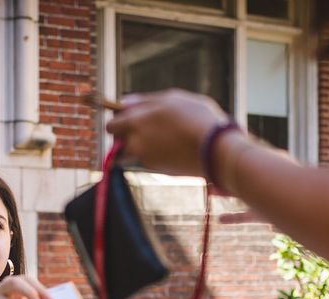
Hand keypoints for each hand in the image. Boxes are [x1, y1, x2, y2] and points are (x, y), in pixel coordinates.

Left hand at [106, 89, 227, 176]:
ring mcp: (146, 159)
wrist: (216, 149)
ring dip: (138, 147)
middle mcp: (136, 142)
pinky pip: (147, 161)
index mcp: (137, 121)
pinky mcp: (158, 170)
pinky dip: (154, 155)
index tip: (128, 118)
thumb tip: (124, 102)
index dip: (118, 121)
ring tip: (160, 138)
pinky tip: (172, 147)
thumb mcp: (173, 99)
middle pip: (118, 141)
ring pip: (131, 154)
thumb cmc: (197, 117)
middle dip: (124, 136)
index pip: (111, 125)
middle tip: (143, 129)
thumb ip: (145, 100)